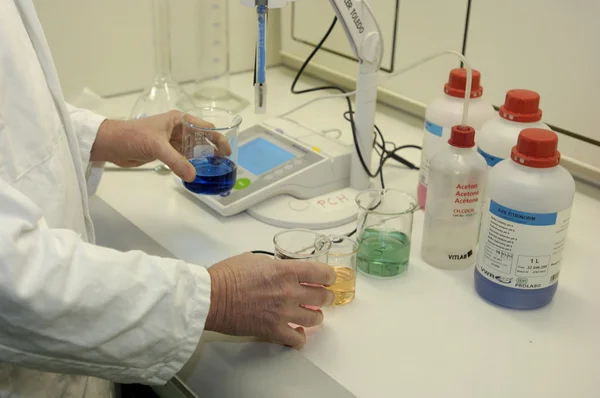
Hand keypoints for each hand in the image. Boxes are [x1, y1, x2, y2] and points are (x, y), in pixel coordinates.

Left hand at [90, 111, 230, 181]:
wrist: (111, 144)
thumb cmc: (133, 136)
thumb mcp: (157, 147)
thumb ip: (176, 161)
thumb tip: (193, 176)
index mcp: (179, 120)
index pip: (205, 127)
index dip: (217, 138)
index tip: (227, 152)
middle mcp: (177, 129)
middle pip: (201, 139)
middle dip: (212, 150)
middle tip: (222, 164)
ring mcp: (171, 141)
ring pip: (192, 150)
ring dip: (201, 159)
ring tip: (212, 170)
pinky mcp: (165, 152)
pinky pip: (183, 158)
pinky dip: (190, 165)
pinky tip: (196, 172)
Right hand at [205, 253, 336, 348]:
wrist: (212, 297)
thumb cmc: (227, 276)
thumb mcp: (255, 259)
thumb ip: (275, 265)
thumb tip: (282, 269)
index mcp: (286, 271)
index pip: (321, 273)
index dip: (329, 276)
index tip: (328, 278)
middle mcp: (289, 292)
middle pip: (323, 297)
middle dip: (325, 296)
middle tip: (323, 296)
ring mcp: (283, 313)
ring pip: (315, 318)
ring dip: (316, 316)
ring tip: (311, 314)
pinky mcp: (273, 331)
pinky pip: (298, 339)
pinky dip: (300, 337)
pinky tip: (297, 332)